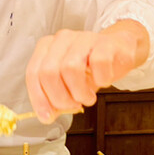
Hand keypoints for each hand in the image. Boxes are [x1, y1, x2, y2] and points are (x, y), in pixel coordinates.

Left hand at [25, 21, 148, 122]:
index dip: (38, 98)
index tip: (47, 116)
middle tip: (73, 106)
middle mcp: (62, 40)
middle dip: (60, 98)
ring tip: (88, 97)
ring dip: (80, 92)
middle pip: (49, 72)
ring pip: (71, 68)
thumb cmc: (91, 67)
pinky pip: (98, 63)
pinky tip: (103, 81)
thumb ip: (54, 97)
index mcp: (47, 47)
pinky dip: (101, 79)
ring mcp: (83, 38)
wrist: (120, 50)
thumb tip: (47, 115)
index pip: (33, 73)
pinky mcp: (105, 43)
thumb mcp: (68, 83)